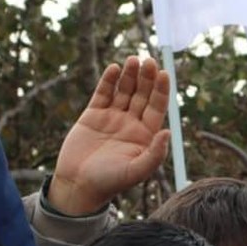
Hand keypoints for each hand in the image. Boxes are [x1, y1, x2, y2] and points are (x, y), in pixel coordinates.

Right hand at [48, 58, 172, 215]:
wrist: (78, 185)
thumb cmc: (109, 182)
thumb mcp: (136, 171)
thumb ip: (154, 154)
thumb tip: (168, 132)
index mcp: (145, 135)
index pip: (157, 107)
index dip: (161, 90)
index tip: (164, 74)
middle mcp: (131, 123)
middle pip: (142, 94)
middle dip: (147, 78)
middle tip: (150, 61)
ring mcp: (112, 117)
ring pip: (124, 90)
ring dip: (130, 75)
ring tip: (133, 59)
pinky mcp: (93, 115)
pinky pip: (103, 93)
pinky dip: (108, 80)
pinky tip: (114, 68)